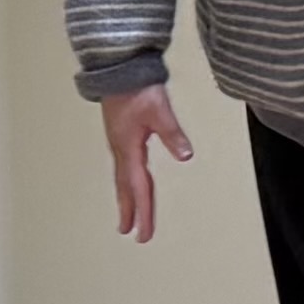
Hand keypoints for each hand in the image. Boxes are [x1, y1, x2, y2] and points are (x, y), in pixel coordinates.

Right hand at [98, 85, 189, 241]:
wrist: (118, 69)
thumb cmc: (135, 87)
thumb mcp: (158, 110)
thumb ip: (172, 133)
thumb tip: (185, 155)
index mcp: (128, 147)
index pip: (139, 186)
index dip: (143, 211)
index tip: (143, 233)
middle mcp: (121, 149)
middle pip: (127, 188)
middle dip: (132, 211)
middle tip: (133, 234)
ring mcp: (119, 143)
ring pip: (123, 179)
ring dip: (127, 199)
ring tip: (128, 218)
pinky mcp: (121, 136)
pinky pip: (124, 167)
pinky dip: (127, 183)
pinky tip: (131, 184)